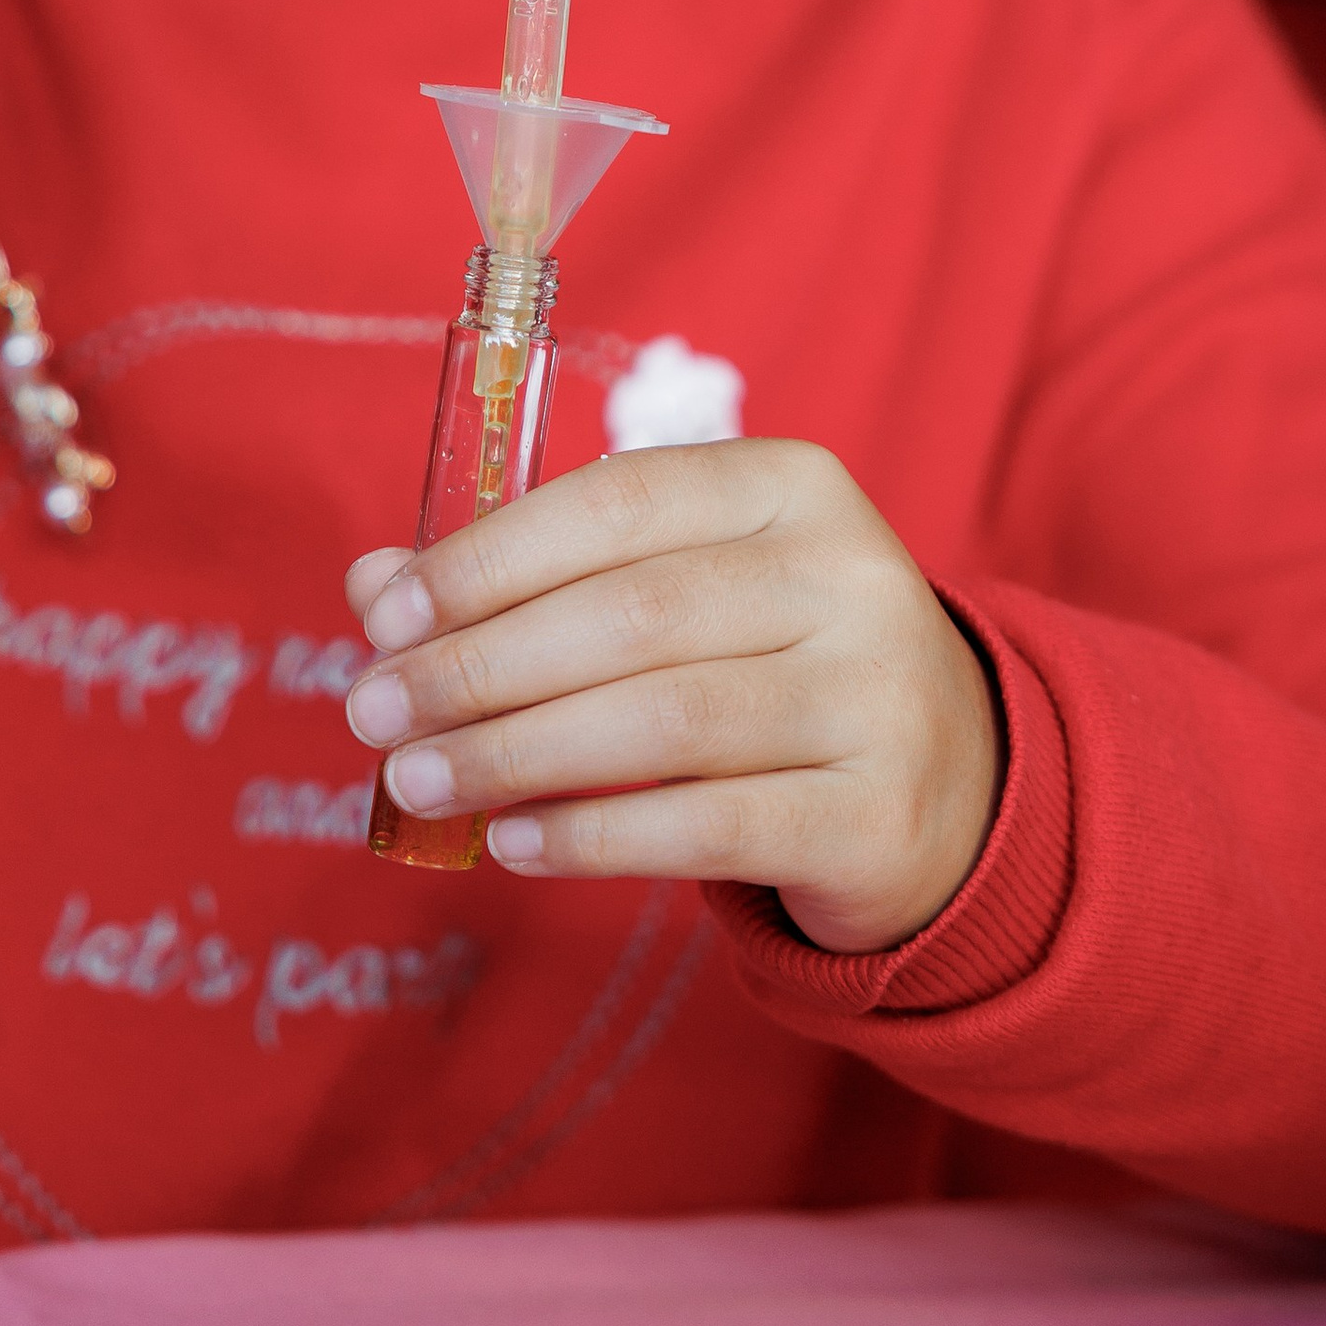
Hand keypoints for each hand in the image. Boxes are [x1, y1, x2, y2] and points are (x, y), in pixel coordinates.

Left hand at [341, 441, 1000, 954]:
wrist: (951, 786)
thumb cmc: (773, 665)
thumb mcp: (678, 592)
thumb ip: (535, 578)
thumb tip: (374, 587)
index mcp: (791, 485)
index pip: (618, 503)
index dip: (491, 558)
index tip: (388, 618)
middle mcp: (848, 575)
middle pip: (629, 616)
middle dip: (479, 667)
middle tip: (374, 715)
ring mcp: (877, 695)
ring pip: (662, 720)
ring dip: (516, 752)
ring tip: (418, 781)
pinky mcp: (877, 814)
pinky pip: (709, 824)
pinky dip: (595, 834)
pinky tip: (513, 840)